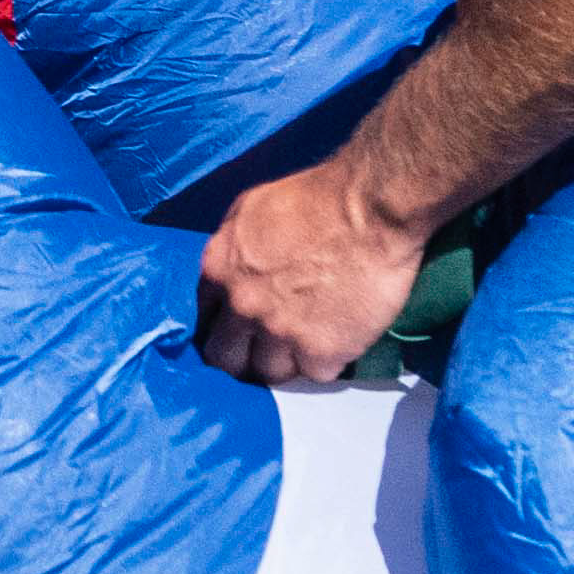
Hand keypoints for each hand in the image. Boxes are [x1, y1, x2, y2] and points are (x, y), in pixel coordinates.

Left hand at [192, 159, 439, 389]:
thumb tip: (227, 277)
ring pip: (270, 374)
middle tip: (265, 352)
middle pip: (226, 361)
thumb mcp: (249, 210)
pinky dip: (326, 362)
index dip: (221, 331)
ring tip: (306, 345)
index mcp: (218, 271)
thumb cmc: (315, 198)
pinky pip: (315, 375)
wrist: (370, 206)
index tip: (236, 335)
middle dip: (243, 359)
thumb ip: (230, 250)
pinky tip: (336, 341)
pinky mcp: (321, 351)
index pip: (202, 323)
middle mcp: (241, 307)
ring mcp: (280, 332)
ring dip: (286, 363)